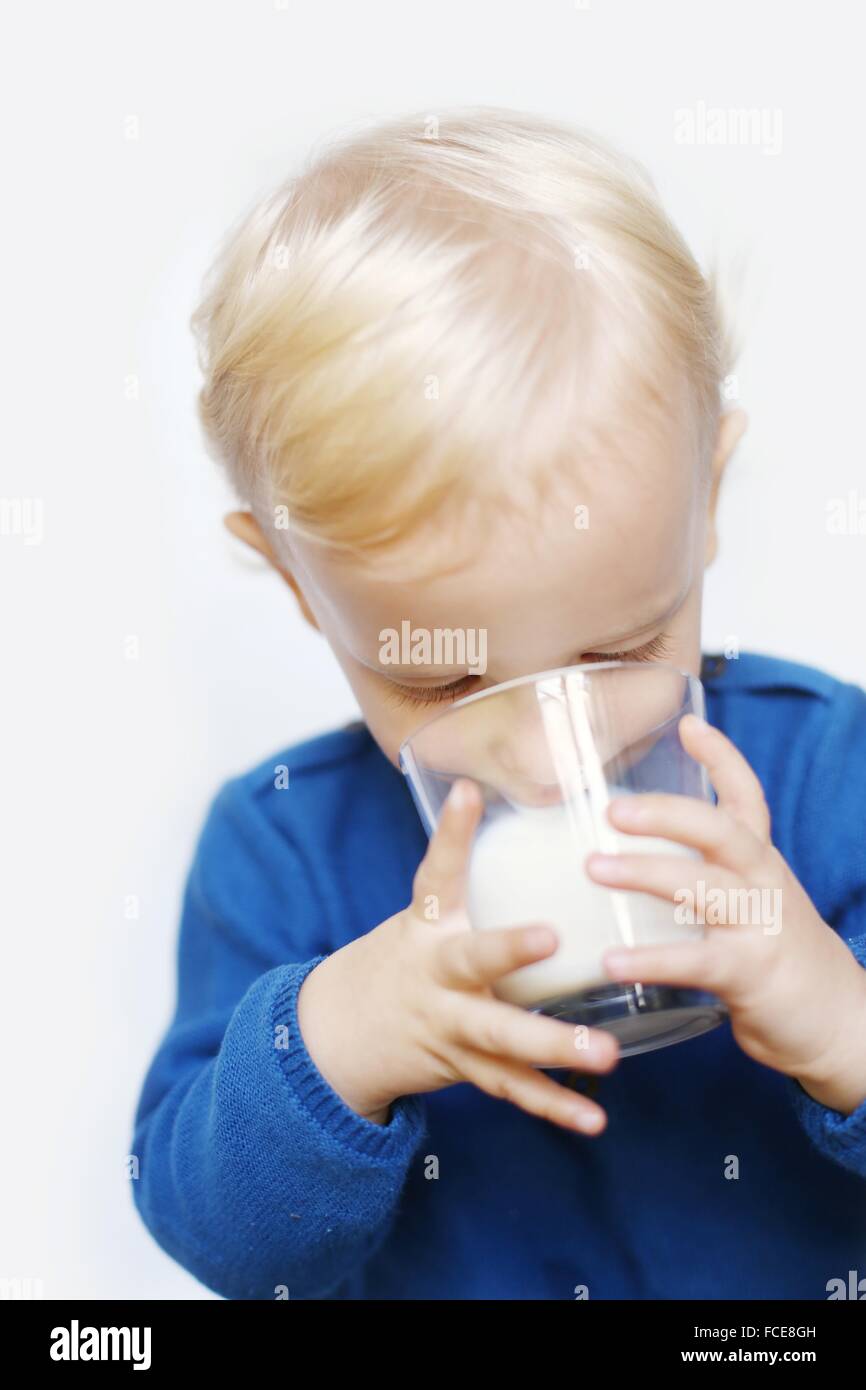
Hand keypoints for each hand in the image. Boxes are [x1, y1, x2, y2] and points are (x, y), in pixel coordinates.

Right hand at [298, 778, 619, 1133]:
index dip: (451, 833)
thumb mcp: (424, 909)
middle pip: (470, 963)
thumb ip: (460, 861)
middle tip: (549, 937)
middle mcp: (434, 975)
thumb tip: (485, 781)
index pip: (435, 870)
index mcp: (426, 925)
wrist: (342, 1033)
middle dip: (507, 952)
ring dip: (553, 1047)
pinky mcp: (465, 1069)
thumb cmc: (406, 955)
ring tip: (606, 1054)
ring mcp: (448, 1027)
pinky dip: (554, 1107)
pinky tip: (594, 1120)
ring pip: (500, 1039)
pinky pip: (512, 1089)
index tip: (468, 794)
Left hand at [586, 713, 865, 1114]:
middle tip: (612, 810)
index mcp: (760, 860)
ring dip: (645, 874)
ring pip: (702, 887)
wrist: (838, 1022)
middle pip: (720, 831)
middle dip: (667, 814)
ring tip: (594, 869)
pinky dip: (651, 960)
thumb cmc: (776, 955)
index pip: (746, 797)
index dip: (722, 758)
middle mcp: (763, 882)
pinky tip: (611, 961)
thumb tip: (629, 851)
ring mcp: (758, 926)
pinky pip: (695, 961)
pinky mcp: (749, 973)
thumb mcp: (751, 900)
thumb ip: (705, 873)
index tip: (689, 724)